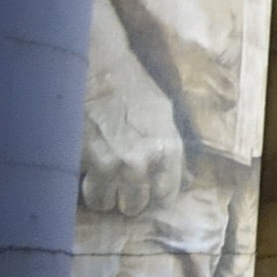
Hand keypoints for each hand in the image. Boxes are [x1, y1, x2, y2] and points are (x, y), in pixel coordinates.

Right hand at [79, 0, 184, 216]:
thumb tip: (188, 181)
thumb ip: (172, 150)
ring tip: (102, 179)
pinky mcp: (91, 164)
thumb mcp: (164, 115)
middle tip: (120, 184)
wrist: (99, 71)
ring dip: (107, 196)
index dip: (153, 194)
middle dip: (129, 199)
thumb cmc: (132, 89)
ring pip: (111, 205)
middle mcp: (147, 161)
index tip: (144, 188)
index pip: (167, 194)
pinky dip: (88, 190)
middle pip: (138, 204)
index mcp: (169, 148)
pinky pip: (93, 197)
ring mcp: (118, 165)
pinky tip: (88, 175)